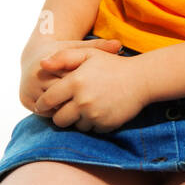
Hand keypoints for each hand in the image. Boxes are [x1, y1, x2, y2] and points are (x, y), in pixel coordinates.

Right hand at [20, 36, 121, 110]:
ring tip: (88, 110)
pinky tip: (75, 113)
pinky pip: (46, 112)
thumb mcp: (79, 47)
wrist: (36, 56)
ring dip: (69, 110)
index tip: (101, 88)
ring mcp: (28, 91)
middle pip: (62, 96)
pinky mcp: (24, 101)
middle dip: (78, 99)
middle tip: (98, 105)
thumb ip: (98, 46)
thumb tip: (118, 44)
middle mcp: (33, 78)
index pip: (70, 80)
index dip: (86, 85)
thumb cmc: (64, 50)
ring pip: (54, 106)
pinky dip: (60, 112)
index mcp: (46, 64)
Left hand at [33, 46, 149, 132]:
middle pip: (59, 119)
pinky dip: (93, 123)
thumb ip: (63, 57)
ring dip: (78, 120)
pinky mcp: (106, 124)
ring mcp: (95, 114)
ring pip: (75, 126)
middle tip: (66, 109)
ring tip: (87, 108)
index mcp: (75, 82)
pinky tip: (100, 112)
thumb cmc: (113, 65)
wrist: (142, 79)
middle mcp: (83, 100)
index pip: (48, 100)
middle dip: (60, 116)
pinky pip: (92, 130)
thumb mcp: (89, 54)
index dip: (42, 104)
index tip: (43, 106)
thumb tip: (41, 64)